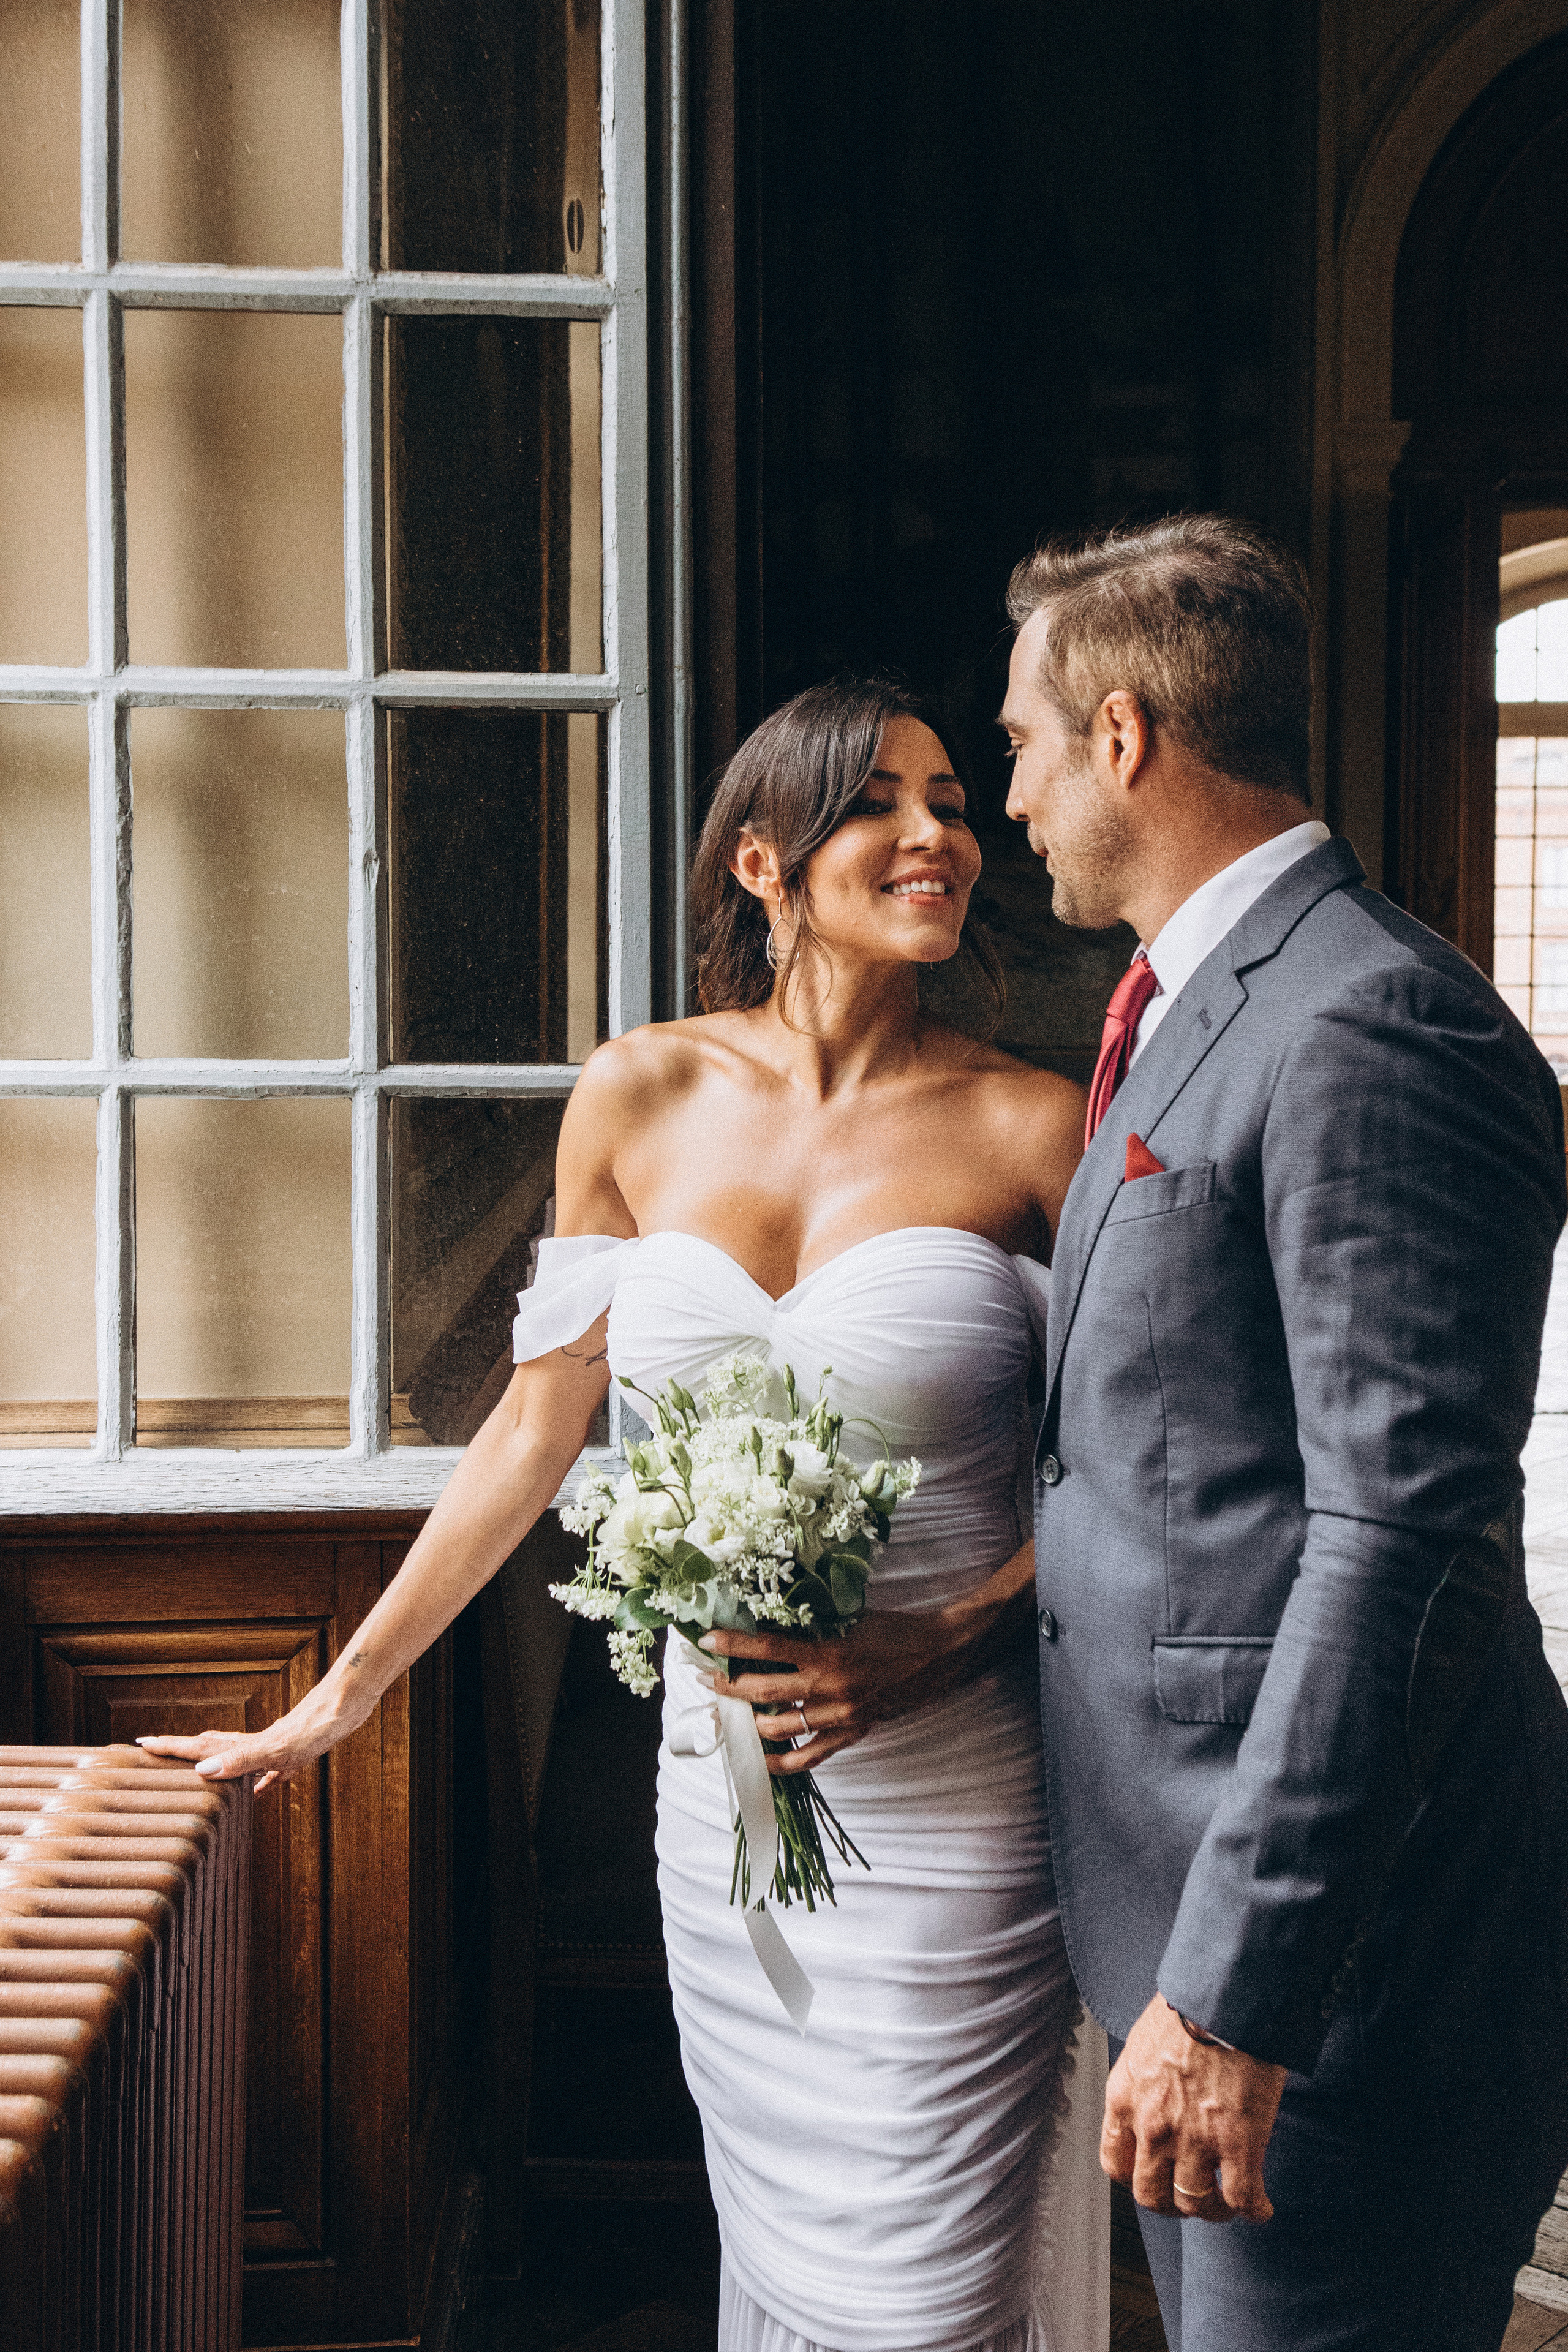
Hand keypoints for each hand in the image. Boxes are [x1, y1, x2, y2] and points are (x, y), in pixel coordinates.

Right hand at [137, 1684, 362, 1794]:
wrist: (350, 1705)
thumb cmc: (319, 1724)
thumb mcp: (279, 1748)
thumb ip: (242, 1759)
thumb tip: (202, 1770)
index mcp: (246, 1745)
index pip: (199, 1747)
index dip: (170, 1747)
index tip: (140, 1745)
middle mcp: (256, 1744)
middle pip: (211, 1748)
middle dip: (182, 1751)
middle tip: (156, 1751)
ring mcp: (274, 1747)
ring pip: (236, 1757)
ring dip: (215, 1763)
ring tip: (197, 1773)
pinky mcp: (296, 1751)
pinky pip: (269, 1770)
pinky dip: (258, 1781)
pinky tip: (259, 1789)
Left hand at [697, 1606, 988, 1776]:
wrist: (939, 1654)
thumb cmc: (896, 1629)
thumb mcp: (852, 1616)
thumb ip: (814, 1624)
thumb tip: (772, 1621)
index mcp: (829, 1652)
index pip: (768, 1648)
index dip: (734, 1645)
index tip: (707, 1639)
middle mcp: (830, 1687)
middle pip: (765, 1691)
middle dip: (728, 1685)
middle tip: (703, 1678)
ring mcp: (841, 1715)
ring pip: (782, 1726)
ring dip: (750, 1722)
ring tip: (728, 1713)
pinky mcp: (853, 1731)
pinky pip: (813, 1755)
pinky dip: (785, 1761)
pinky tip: (763, 1760)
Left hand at [1101, 1995, 1286, 2224]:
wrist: (1227, 1996)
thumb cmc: (1190, 2006)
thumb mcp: (1145, 2043)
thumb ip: (1145, 2081)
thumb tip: (1159, 2095)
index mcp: (1125, 2098)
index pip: (1116, 2163)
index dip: (1137, 2177)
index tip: (1156, 2177)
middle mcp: (1152, 2127)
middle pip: (1152, 2195)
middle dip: (1172, 2203)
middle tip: (1192, 2197)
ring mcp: (1194, 2140)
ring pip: (1196, 2205)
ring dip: (1213, 2210)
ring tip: (1228, 2203)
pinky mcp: (1238, 2144)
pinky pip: (1242, 2199)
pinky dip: (1253, 2209)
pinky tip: (1261, 2207)